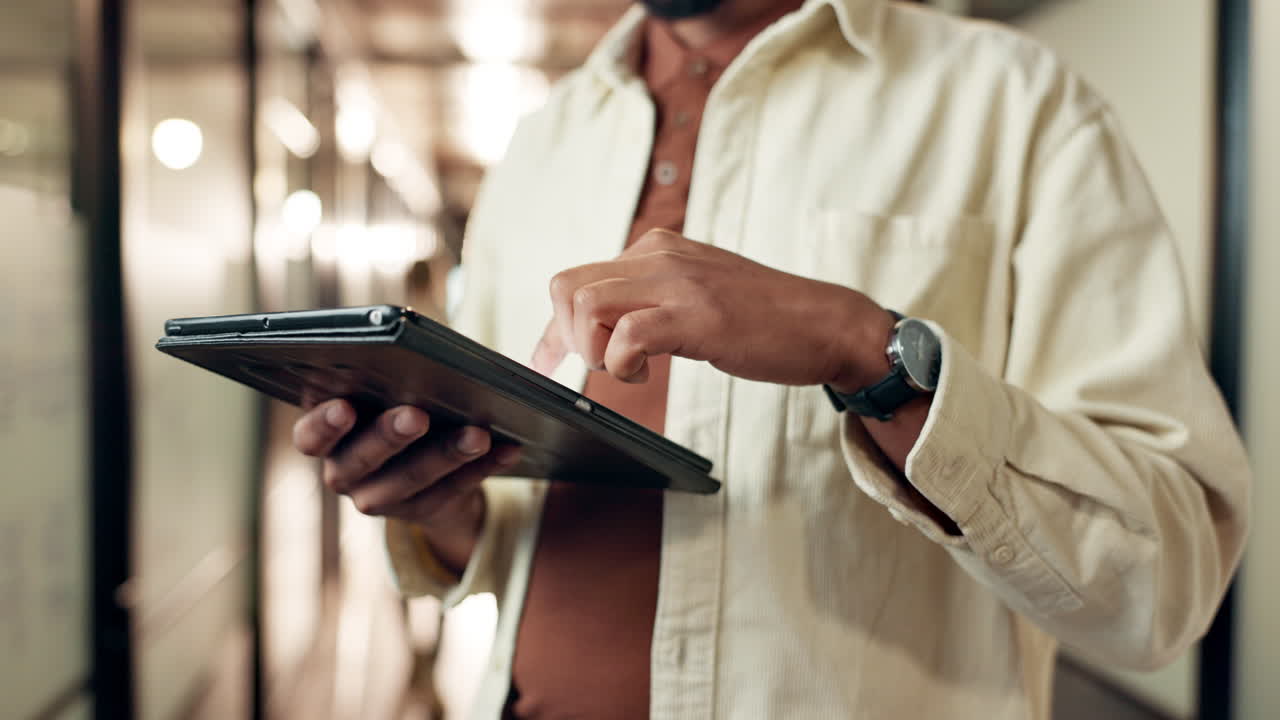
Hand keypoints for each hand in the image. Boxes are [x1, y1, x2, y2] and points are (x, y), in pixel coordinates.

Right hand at [292, 399, 520, 571]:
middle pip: (362, 460)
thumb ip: (384, 382)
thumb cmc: (394, 409)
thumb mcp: (381, 396)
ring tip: (477, 434)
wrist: (419, 466)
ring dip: (447, 454)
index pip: (310, 437)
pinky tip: (506, 449)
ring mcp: (381, 499)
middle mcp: (345, 473)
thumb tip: (412, 357)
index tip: (345, 407)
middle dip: (390, 436)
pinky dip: (482, 468)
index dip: (323, 425)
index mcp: (327, 438)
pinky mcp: (422, 512)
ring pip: (412, 479)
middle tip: (417, 415)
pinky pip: (453, 491)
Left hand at [532, 229, 895, 391]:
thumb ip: (651, 298)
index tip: (546, 362)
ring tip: (623, 370)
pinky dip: (620, 363)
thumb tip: (603, 328)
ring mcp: (679, 283)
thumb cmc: (763, 319)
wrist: (826, 322)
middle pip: (567, 286)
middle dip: (562, 338)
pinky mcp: (698, 315)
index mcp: (657, 249)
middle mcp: (660, 255)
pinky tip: (644, 374)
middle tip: (588, 371)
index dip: (552, 327)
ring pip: (586, 304)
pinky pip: (627, 334)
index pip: (577, 277)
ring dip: (590, 350)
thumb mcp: (696, 293)